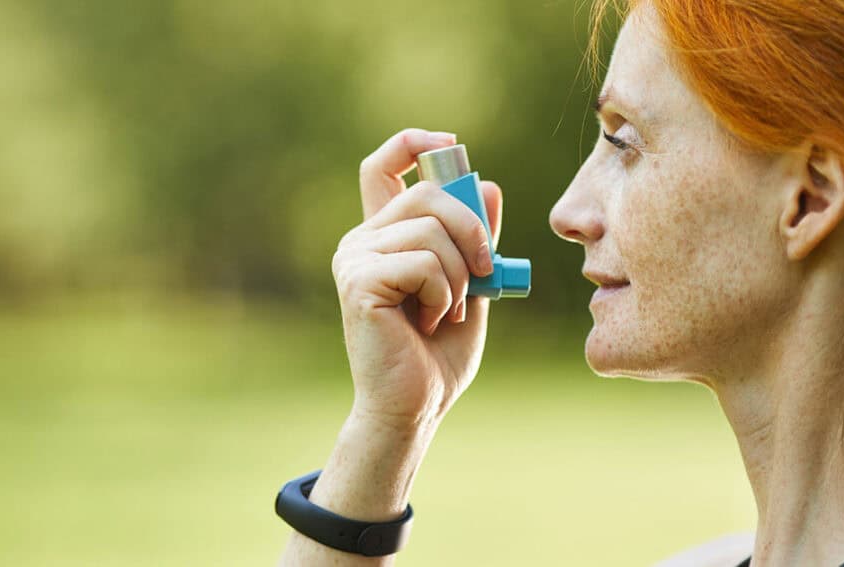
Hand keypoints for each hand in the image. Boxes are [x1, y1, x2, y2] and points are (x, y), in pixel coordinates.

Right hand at [332, 128, 502, 427]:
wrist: (415, 406)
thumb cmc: (438, 352)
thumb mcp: (471, 284)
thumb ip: (475, 238)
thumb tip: (489, 185)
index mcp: (385, 236)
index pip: (383, 166)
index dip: (413, 144)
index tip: (450, 146)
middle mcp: (362, 240)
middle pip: (430, 193)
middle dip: (474, 230)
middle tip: (484, 275)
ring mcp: (355, 259)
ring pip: (433, 229)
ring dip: (461, 275)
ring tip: (449, 310)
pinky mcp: (358, 283)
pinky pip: (423, 262)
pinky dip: (444, 293)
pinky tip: (430, 321)